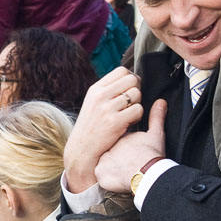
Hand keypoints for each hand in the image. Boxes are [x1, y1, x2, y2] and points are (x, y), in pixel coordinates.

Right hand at [64, 67, 146, 192]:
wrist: (82, 149)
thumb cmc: (91, 126)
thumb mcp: (93, 103)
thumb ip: (108, 90)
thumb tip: (130, 77)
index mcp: (95, 89)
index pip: (121, 71)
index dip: (131, 78)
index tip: (130, 89)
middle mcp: (100, 96)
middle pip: (132, 80)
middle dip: (137, 89)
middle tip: (132, 101)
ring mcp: (107, 109)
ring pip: (137, 94)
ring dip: (138, 103)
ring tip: (129, 113)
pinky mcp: (115, 122)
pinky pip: (138, 110)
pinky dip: (137, 116)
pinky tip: (129, 122)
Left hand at [94, 99, 167, 193]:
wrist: (146, 173)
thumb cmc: (151, 155)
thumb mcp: (156, 134)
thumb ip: (156, 117)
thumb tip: (160, 101)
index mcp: (119, 136)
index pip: (117, 137)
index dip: (125, 147)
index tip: (134, 153)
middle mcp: (108, 145)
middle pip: (109, 150)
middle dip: (116, 156)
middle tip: (128, 164)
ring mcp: (102, 159)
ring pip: (103, 163)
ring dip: (111, 168)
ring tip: (125, 172)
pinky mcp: (100, 172)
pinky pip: (101, 176)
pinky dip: (108, 178)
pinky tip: (118, 179)